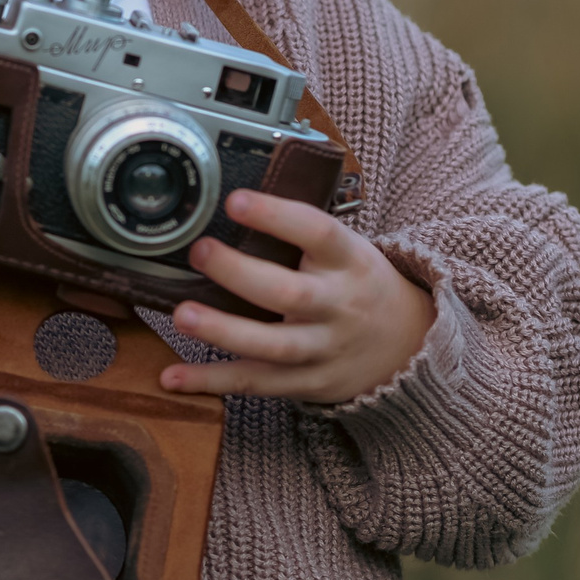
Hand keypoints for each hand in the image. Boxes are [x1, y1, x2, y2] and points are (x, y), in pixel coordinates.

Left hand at [160, 190, 435, 403]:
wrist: (406, 344)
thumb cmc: (358, 283)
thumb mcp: (348, 249)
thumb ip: (301, 232)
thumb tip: (235, 196)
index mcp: (349, 261)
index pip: (317, 232)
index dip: (277, 217)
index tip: (236, 201)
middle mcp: (338, 305)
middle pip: (290, 293)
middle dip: (240, 274)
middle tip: (199, 251)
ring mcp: (323, 348)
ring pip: (272, 346)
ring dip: (223, 331)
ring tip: (181, 315)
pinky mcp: (306, 383)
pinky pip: (256, 383)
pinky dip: (212, 382)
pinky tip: (173, 377)